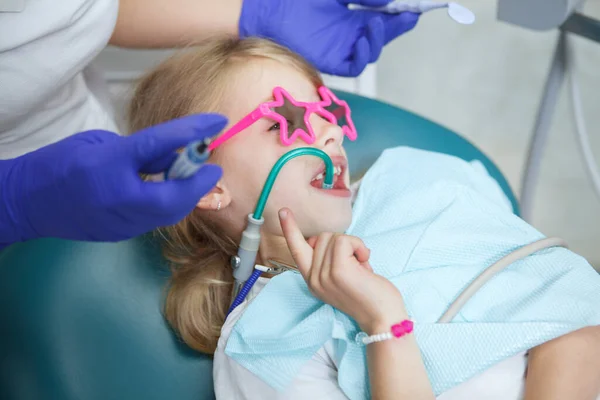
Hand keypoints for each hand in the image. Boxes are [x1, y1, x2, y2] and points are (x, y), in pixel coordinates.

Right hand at [0, 114, 226, 244]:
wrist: (26, 202)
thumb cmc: (58, 164)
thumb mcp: (100, 144)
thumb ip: (140, 151)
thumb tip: (174, 154)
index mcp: (109, 164)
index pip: (160, 144)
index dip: (193, 131)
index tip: (218, 122)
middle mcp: (118, 197)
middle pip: (175, 195)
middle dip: (199, 182)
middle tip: (212, 166)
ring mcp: (120, 221)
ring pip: (170, 213)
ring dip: (188, 194)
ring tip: (194, 177)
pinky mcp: (121, 234)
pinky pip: (156, 220)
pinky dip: (170, 205)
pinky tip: (171, 191)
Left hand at [239, 0, 418, 76]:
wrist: (267, 10)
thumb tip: (384, 0)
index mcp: (351, 15)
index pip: (384, 15)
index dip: (400, 11)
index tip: (415, 5)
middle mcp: (349, 33)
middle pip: (383, 33)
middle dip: (398, 24)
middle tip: (410, 13)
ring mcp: (340, 47)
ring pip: (371, 50)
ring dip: (380, 38)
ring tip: (377, 21)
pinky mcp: (329, 61)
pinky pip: (354, 65)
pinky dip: (363, 56)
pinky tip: (364, 40)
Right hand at [279, 208, 406, 331]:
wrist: (383, 318)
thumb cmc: (369, 295)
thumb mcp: (342, 277)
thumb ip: (330, 261)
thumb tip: (331, 240)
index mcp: (313, 280)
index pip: (296, 250)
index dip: (290, 229)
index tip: (283, 211)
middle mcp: (314, 279)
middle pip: (322, 237)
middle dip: (343, 243)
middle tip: (357, 265)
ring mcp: (323, 275)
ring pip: (334, 237)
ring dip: (353, 246)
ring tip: (361, 267)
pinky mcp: (337, 271)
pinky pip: (345, 240)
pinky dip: (359, 246)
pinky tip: (365, 262)